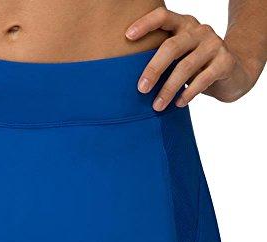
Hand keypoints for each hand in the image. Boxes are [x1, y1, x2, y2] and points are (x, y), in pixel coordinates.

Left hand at [126, 7, 260, 110]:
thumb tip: (126, 80)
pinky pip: (203, 80)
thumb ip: (161, 59)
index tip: (127, 36)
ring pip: (185, 67)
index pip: (163, 16)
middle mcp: (199, 31)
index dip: (145, 24)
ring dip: (168, 89)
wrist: (234, 74)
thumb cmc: (195, 67)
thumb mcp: (178, 58)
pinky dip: (187, 94)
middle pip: (171, 47)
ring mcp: (214, 45)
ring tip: (157, 106)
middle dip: (153, 69)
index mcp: (183, 25)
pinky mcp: (225, 62)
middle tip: (141, 89)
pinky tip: (178, 104)